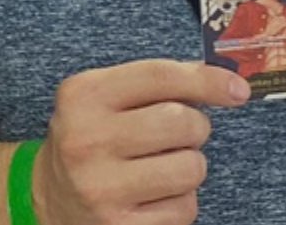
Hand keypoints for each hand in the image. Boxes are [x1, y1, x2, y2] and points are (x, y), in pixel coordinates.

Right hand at [32, 60, 248, 224]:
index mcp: (82, 96)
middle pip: (182, 122)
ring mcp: (101, 186)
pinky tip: (153, 194)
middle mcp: (86, 139)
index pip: (159, 77)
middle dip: (193, 127)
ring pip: (191, 167)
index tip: (237, 89)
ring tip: (162, 165)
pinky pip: (185, 207)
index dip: (207, 80)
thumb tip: (223, 81)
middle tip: (175, 134)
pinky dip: (179, 200)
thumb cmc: (89, 137)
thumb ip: (155, 82)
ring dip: (189, 165)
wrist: (48, 195)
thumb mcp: (103, 97)